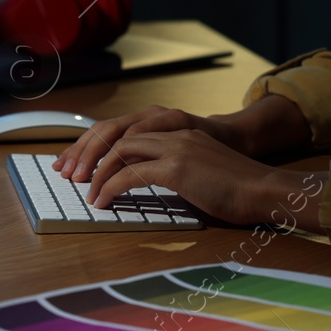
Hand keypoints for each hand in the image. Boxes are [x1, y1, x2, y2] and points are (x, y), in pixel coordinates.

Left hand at [53, 106, 243, 182]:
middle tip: (68, 172)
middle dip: (87, 153)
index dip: (97, 144)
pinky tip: (103, 201)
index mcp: (177, 130)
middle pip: (116, 134)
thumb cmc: (235, 188)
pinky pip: (132, 174)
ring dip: (96, 172)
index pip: (125, 129)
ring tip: (84, 191)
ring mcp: (175, 147)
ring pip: (120, 151)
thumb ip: (173, 169)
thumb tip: (145, 184)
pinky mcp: (178, 168)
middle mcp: (172, 131)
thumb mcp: (199, 170)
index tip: (78, 161)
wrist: (263, 188)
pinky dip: (111, 187)